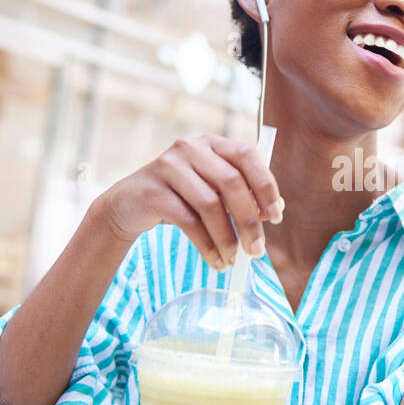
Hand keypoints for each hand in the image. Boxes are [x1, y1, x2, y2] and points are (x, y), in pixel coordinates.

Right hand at [95, 135, 283, 269]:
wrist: (127, 204)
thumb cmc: (179, 197)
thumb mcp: (211, 190)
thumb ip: (241, 195)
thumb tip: (274, 210)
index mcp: (212, 144)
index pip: (247, 156)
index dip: (266, 186)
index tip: (276, 216)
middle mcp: (190, 148)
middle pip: (231, 182)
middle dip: (249, 220)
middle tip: (257, 250)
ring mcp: (168, 166)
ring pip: (210, 204)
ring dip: (227, 238)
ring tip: (233, 260)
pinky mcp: (152, 191)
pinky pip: (188, 222)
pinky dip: (207, 246)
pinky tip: (216, 260)